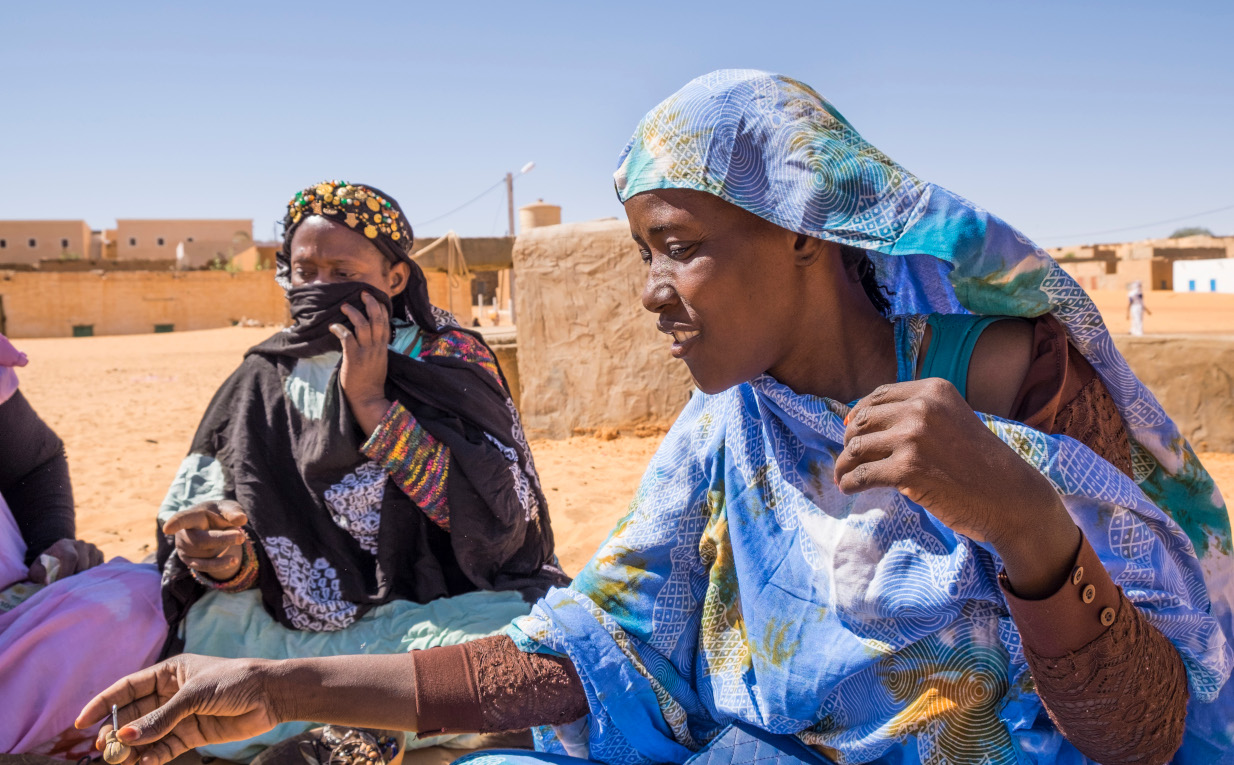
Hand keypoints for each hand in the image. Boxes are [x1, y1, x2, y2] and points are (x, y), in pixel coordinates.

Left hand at [29, 538, 103, 583]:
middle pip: (83, 566)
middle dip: (75, 579)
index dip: (66, 573)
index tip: (60, 586)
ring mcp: (92, 549)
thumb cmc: (47, 566)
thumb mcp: (37, 569)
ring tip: (73, 583)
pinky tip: (82, 579)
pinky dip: (92, 577)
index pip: (71, 557)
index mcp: (64, 544)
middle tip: (67, 588)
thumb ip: (39, 574)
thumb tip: (49, 582)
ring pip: (92, 569)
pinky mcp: (100, 555)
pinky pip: (100, 569)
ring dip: (83, 579)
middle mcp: (81, 544)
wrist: (59, 556)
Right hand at [76, 654, 281, 764]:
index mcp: (169, 673)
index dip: (103, 703)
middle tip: (103, 748)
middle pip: (134, 715)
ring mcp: (180, 716)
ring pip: (147, 734)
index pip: (127, 688)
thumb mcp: (194, 695)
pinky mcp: (192, 734)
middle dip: (117, 731)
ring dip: (132, 748)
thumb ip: (161, 717)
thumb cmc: (234, 680)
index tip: (80, 722)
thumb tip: (127, 735)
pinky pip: (165, 748)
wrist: (270, 695)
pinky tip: (143, 763)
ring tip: (119, 760)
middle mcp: (170, 694)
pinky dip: (152, 757)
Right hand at [162, 501, 248, 582]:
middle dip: (221, 539)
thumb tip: (241, 520)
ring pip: (205, 554)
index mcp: (191, 516)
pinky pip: (203, 567)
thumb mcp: (228, 508)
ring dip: (223, 547)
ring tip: (236, 537)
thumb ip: (234, 512)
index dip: (175, 523)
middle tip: (241, 537)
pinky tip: (233, 560)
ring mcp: (183, 549)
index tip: (168, 528)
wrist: (212, 527)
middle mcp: (182, 533)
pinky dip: (219, 564)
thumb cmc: (219, 515)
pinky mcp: (189, 561)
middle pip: (200, 541)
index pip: (181, 519)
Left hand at [330, 291, 391, 434]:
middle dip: (371, 303)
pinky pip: (347, 338)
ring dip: (353, 313)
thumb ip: (374, 348)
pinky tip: (332, 327)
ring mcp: (366, 352)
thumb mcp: (378, 362)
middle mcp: (377, 347)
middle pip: (378, 319)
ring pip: (363, 325)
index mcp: (383, 348)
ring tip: (344, 306)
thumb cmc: (370, 382)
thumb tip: (365, 336)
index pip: (386, 323)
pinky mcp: (354, 358)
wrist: (368, 398)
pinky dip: (339, 329)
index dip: (381, 308)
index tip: (375, 298)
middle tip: (363, 293)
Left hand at [835, 378, 1079, 596]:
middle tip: (848, 459)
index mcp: (933, 390)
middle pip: (863, 420)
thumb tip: (854, 420)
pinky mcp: (907, 470)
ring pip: (857, 448)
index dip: (858, 413)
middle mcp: (921, 408)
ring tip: (842, 476)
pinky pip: (862, 475)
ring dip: (844, 464)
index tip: (849, 429)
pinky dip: (849, 483)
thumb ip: (913, 415)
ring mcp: (913, 438)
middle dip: (850, 440)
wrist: (1010, 497)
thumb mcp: (951, 420)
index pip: (879, 396)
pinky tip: (848, 488)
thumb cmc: (980, 463)